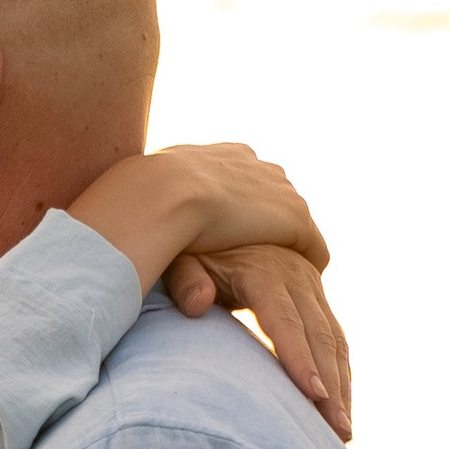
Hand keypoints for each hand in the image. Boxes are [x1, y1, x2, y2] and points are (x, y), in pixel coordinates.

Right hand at [71, 141, 328, 291]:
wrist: (157, 196)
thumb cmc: (135, 204)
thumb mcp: (143, 199)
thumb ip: (158, 206)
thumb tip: (149, 222)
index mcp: (219, 156)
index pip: (245, 178)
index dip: (242, 211)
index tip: (236, 236)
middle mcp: (254, 164)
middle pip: (276, 197)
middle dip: (273, 226)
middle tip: (262, 263)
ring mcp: (277, 189)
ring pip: (295, 224)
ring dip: (289, 250)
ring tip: (282, 286)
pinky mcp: (293, 218)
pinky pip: (313, 248)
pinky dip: (307, 268)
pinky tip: (295, 293)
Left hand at [165, 242, 353, 437]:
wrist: (222, 217)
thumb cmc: (194, 248)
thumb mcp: (184, 258)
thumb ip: (187, 280)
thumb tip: (197, 306)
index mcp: (265, 272)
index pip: (285, 321)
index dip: (300, 358)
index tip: (313, 396)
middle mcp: (297, 278)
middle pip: (319, 337)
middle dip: (331, 387)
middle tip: (337, 432)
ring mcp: (311, 288)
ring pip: (335, 341)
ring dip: (342, 387)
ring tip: (344, 433)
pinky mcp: (317, 298)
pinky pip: (335, 339)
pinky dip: (341, 374)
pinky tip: (341, 408)